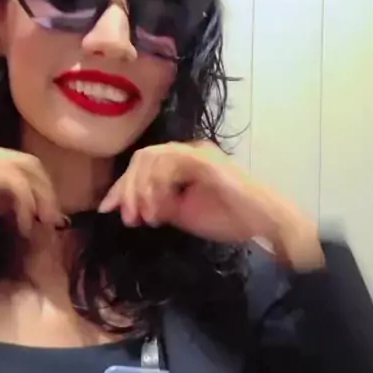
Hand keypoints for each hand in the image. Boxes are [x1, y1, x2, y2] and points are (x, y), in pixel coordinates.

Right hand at [0, 140, 63, 246]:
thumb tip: (22, 206)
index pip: (14, 161)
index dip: (37, 187)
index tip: (45, 216)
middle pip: (26, 160)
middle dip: (46, 191)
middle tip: (52, 221)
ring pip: (25, 167)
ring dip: (41, 198)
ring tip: (42, 225)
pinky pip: (14, 182)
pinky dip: (26, 205)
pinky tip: (22, 227)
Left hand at [98, 141, 324, 268]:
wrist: (264, 222)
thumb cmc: (230, 219)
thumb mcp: (183, 213)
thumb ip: (159, 205)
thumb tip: (132, 206)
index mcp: (182, 161)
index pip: (143, 165)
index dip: (121, 187)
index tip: (107, 210)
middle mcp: (188, 150)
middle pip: (142, 158)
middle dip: (127, 189)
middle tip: (126, 218)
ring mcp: (196, 152)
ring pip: (151, 158)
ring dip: (140, 190)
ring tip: (143, 218)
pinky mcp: (204, 160)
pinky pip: (169, 163)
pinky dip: (157, 186)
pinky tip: (157, 210)